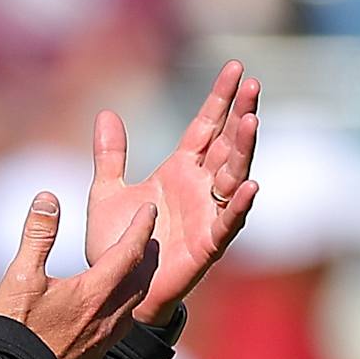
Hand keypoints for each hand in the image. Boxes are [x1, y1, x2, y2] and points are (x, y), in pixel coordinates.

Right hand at [0, 192, 159, 358]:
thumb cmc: (14, 328)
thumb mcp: (21, 276)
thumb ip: (38, 235)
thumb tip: (48, 198)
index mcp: (93, 293)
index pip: (129, 252)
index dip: (141, 228)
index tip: (149, 210)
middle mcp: (108, 318)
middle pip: (141, 280)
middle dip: (147, 255)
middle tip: (149, 237)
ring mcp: (104, 342)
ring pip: (133, 307)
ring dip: (138, 283)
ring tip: (134, 270)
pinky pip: (120, 328)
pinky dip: (124, 308)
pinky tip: (111, 309)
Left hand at [86, 60, 258, 322]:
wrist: (116, 290)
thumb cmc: (117, 244)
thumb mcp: (106, 192)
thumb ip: (110, 155)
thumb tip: (106, 113)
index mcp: (178, 171)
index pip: (205, 126)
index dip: (220, 98)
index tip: (235, 68)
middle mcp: (199, 188)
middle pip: (226, 144)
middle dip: (240, 114)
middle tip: (253, 84)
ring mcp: (206, 214)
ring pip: (232, 176)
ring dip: (243, 150)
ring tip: (252, 121)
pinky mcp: (207, 245)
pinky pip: (227, 222)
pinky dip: (239, 205)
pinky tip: (251, 185)